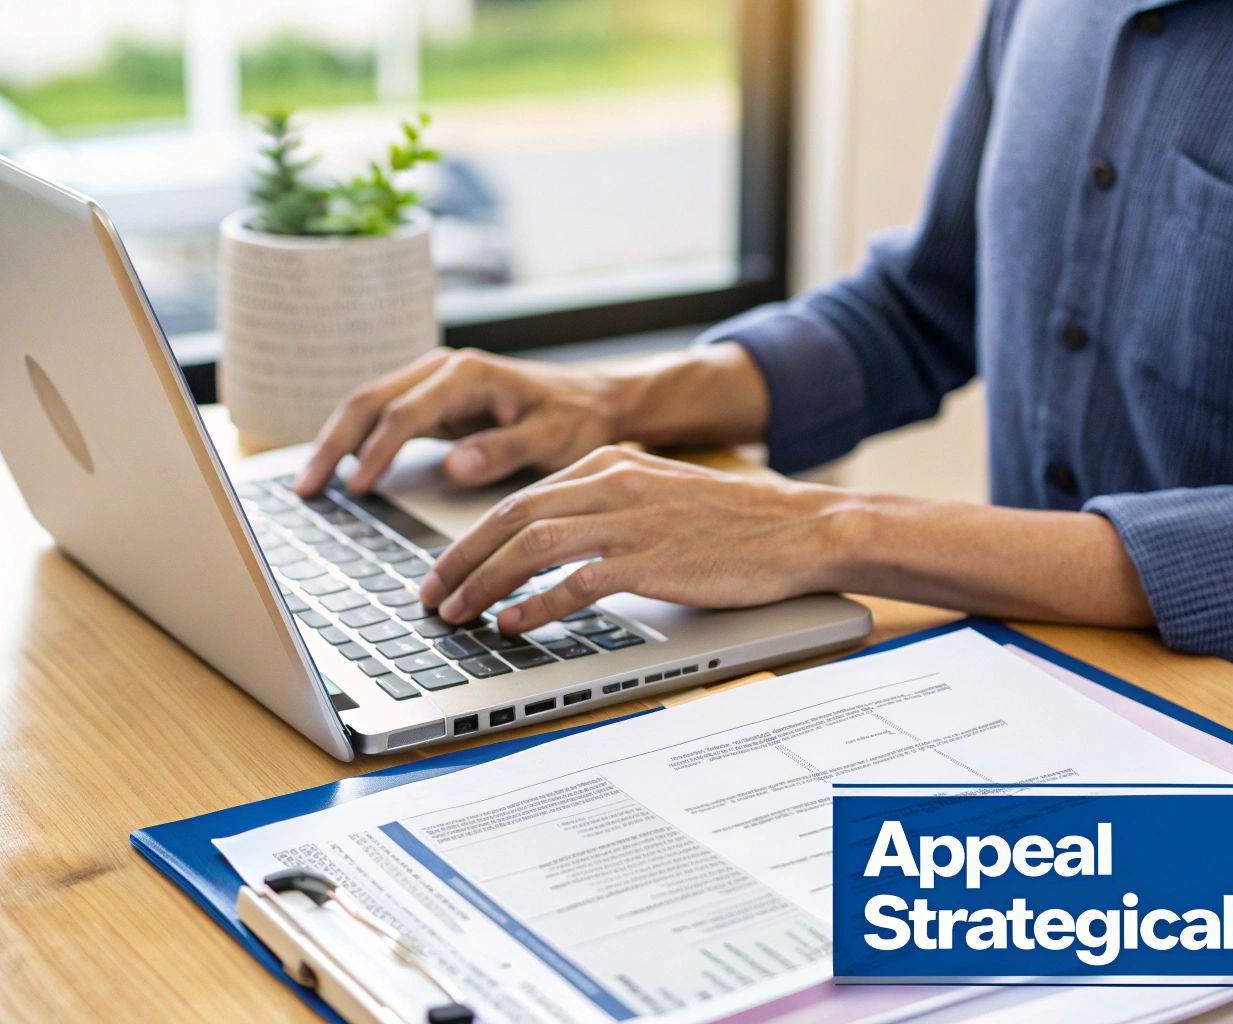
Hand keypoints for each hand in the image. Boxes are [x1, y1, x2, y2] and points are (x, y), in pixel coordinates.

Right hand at [294, 348, 633, 496]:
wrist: (594, 400)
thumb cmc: (577, 418)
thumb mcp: (552, 438)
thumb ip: (503, 451)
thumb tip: (452, 466)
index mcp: (467, 374)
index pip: (404, 413)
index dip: (376, 452)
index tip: (357, 489)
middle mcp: (442, 370)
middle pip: (369, 401)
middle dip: (334, 444)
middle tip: (308, 489)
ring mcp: (433, 383)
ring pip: (367, 406)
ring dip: (336, 443)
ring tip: (310, 485)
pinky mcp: (431, 402)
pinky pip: (382, 418)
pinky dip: (355, 443)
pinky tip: (341, 472)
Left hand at [418, 446, 853, 632]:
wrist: (801, 528)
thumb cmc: (736, 521)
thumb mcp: (658, 494)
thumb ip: (605, 507)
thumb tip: (551, 542)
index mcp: (609, 463)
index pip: (520, 498)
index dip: (472, 536)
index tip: (445, 567)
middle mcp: (612, 483)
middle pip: (511, 518)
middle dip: (460, 559)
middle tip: (431, 594)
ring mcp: (630, 521)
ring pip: (531, 546)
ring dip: (484, 583)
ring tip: (458, 614)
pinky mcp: (651, 559)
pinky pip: (575, 582)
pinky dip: (536, 605)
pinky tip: (514, 624)